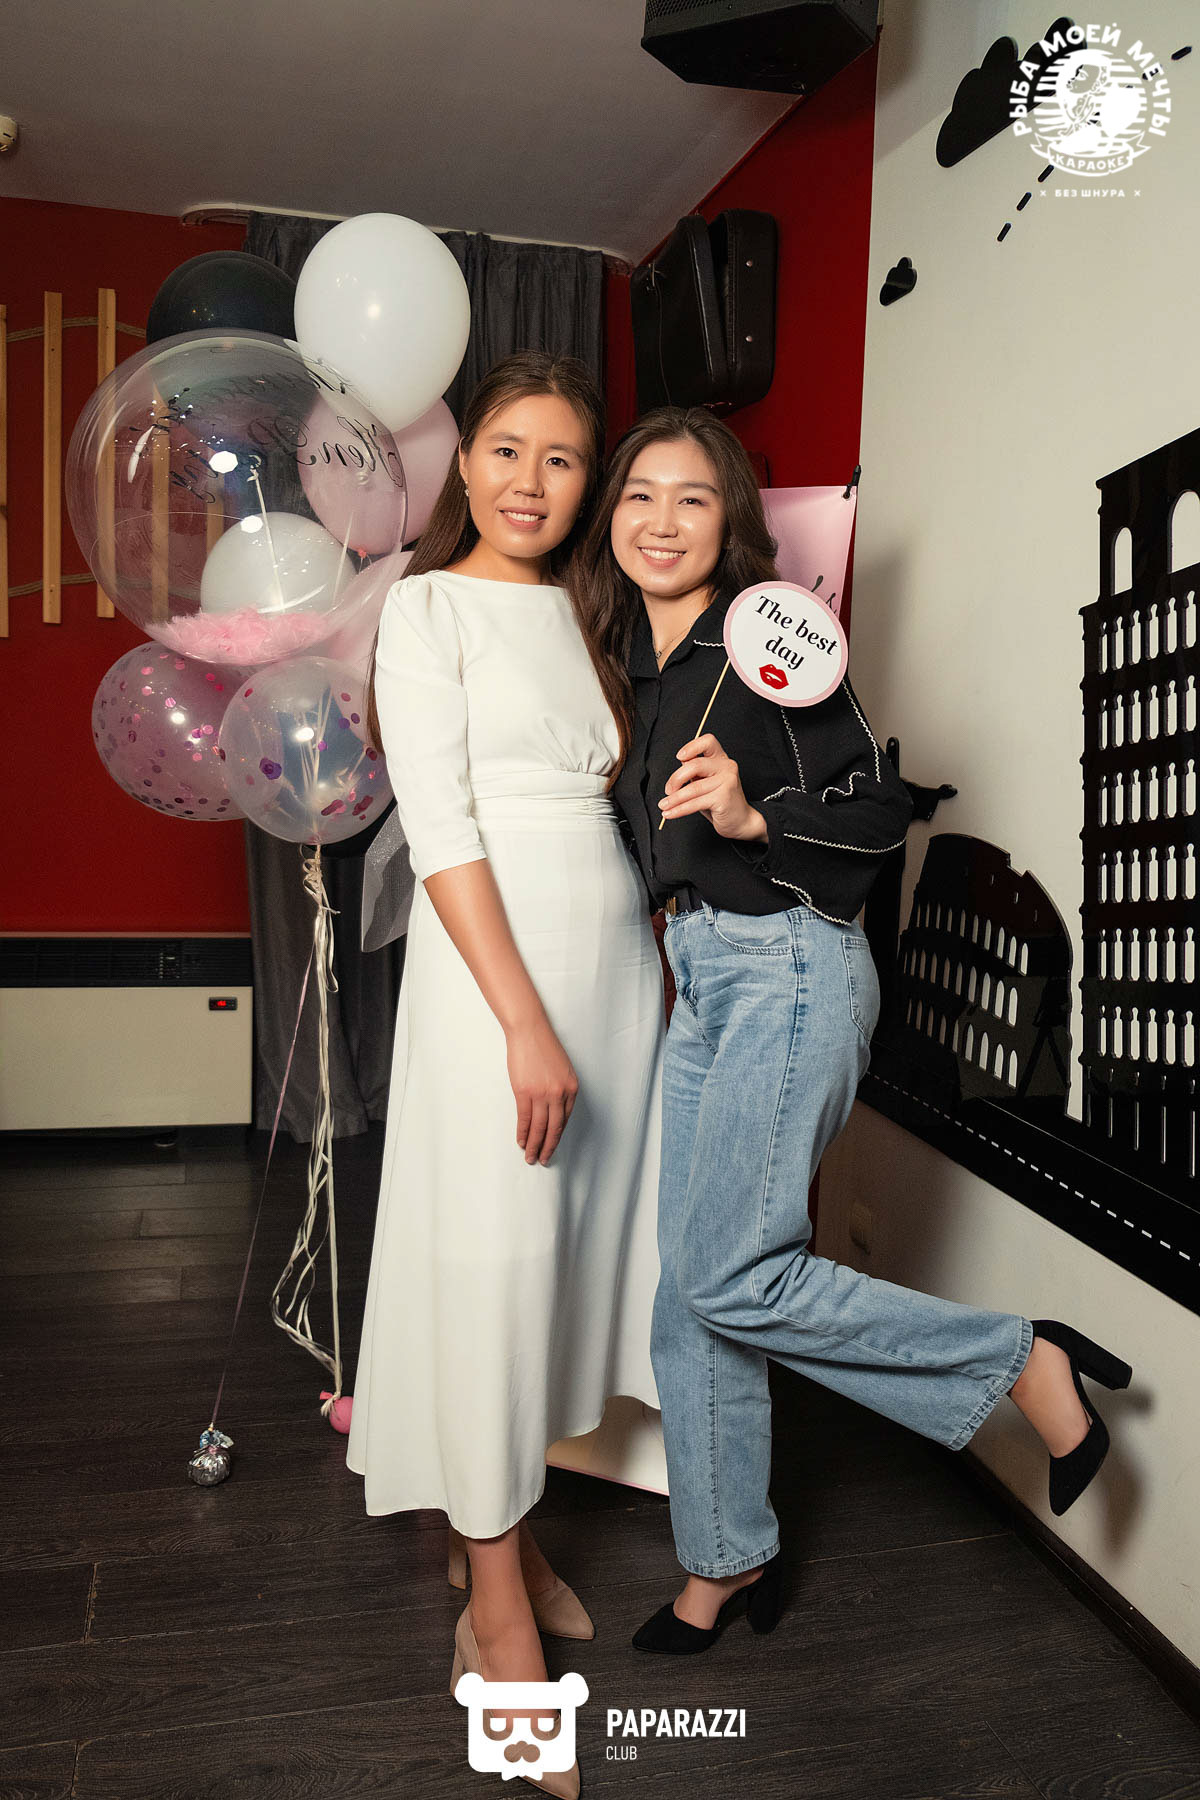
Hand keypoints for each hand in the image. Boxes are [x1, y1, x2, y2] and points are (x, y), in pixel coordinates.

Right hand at [505, 1015, 578, 1165]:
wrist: (529, 1031)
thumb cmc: (543, 1047)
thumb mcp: (561, 1069)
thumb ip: (560, 1089)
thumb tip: (552, 1110)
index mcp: (571, 1088)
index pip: (565, 1120)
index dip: (557, 1135)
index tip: (551, 1145)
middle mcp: (560, 1093)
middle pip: (554, 1128)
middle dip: (548, 1147)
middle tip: (543, 1160)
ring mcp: (542, 1094)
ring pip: (540, 1128)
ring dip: (535, 1145)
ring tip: (530, 1157)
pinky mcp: (525, 1092)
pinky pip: (525, 1119)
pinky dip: (523, 1133)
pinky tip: (521, 1142)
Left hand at [658, 733, 768, 841]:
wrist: (740, 820)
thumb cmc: (720, 800)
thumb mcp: (706, 782)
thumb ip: (694, 771)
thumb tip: (679, 765)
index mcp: (721, 759)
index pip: (708, 742)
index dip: (692, 746)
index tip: (680, 757)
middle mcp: (726, 766)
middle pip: (695, 765)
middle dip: (676, 779)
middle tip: (668, 790)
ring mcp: (727, 781)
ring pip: (693, 788)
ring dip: (674, 799)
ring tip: (664, 805)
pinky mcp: (724, 797)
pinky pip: (695, 803)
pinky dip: (679, 809)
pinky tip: (671, 813)